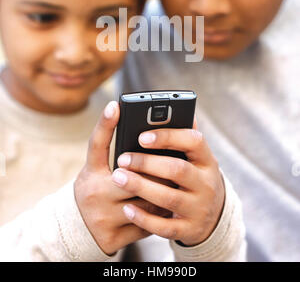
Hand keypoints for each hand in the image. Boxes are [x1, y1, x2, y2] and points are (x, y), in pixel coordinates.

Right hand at [74, 101, 167, 255]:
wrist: (80, 231)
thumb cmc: (97, 191)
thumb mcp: (99, 171)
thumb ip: (117, 153)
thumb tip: (150, 131)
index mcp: (90, 173)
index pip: (96, 144)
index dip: (105, 124)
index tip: (116, 105)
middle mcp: (93, 194)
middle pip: (133, 175)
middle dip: (156, 170)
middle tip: (173, 162)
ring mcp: (102, 218)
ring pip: (146, 201)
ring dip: (163, 192)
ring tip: (175, 184)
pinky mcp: (113, 238)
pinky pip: (147, 224)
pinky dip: (159, 215)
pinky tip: (167, 208)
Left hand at [112, 119, 224, 246]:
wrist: (213, 218)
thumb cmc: (194, 178)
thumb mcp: (195, 158)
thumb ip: (183, 136)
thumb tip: (172, 108)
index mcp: (206, 160)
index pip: (193, 141)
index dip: (167, 137)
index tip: (141, 136)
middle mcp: (207, 183)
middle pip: (177, 170)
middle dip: (147, 163)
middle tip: (121, 158)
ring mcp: (199, 208)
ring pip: (169, 198)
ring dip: (141, 187)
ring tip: (117, 177)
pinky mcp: (189, 230)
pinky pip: (165, 226)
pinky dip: (145, 218)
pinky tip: (127, 209)